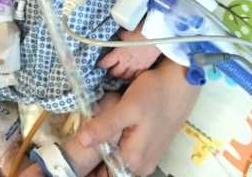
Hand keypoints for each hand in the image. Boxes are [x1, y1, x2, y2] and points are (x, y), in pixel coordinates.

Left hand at [77, 58, 198, 175]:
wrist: (180, 84)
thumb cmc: (154, 93)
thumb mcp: (127, 107)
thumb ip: (105, 126)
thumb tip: (81, 142)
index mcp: (133, 160)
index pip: (102, 176)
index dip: (86, 170)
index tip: (71, 159)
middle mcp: (140, 165)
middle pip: (108, 171)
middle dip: (92, 161)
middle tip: (77, 143)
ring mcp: (145, 158)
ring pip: (115, 162)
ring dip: (101, 153)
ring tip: (89, 135)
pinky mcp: (147, 149)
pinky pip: (124, 155)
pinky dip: (112, 147)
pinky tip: (105, 132)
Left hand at [98, 30, 160, 78]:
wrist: (157, 36)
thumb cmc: (141, 32)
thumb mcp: (125, 32)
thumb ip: (119, 35)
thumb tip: (116, 35)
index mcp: (120, 53)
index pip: (106, 63)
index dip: (101, 64)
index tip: (99, 64)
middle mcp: (127, 62)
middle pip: (115, 72)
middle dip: (110, 72)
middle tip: (108, 70)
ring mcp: (136, 66)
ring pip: (125, 76)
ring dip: (120, 76)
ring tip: (118, 74)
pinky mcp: (145, 67)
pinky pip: (136, 76)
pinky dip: (132, 77)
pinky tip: (130, 75)